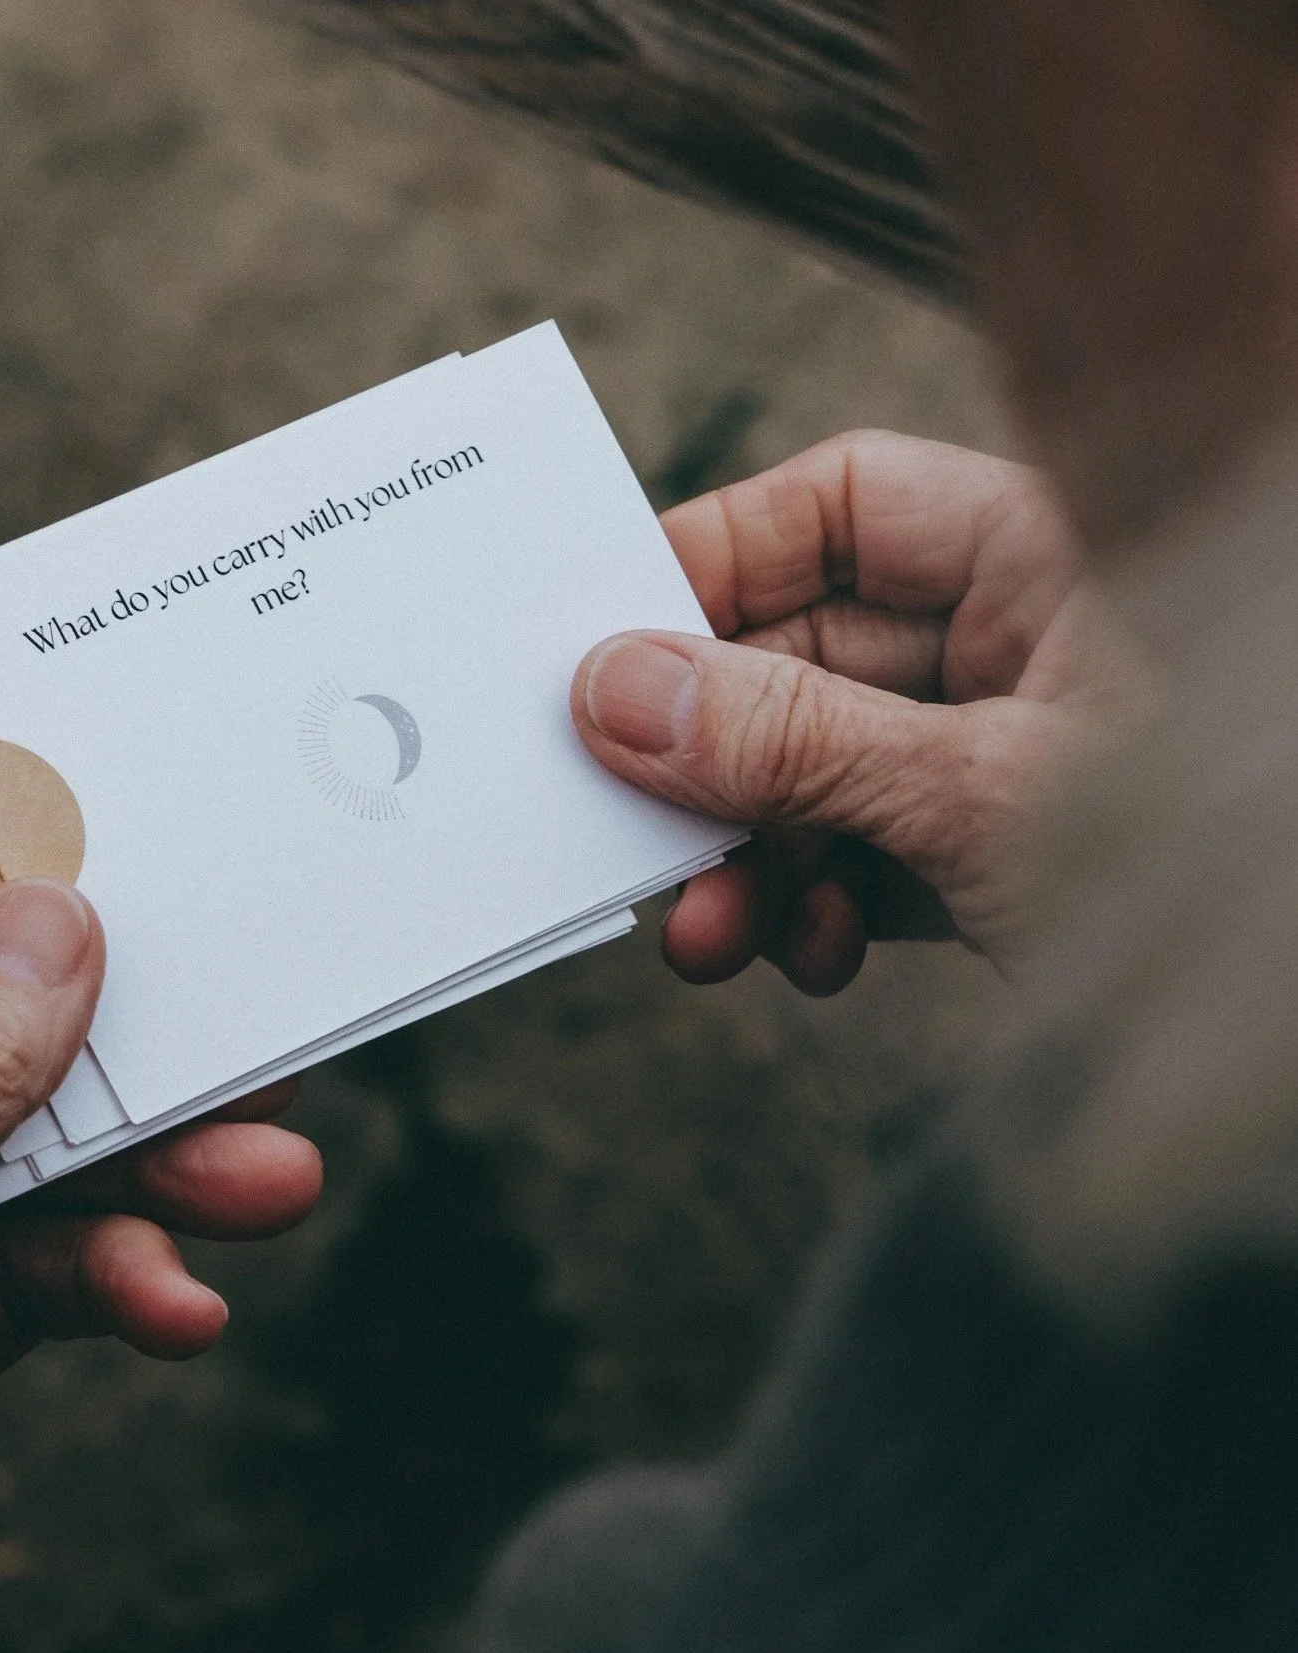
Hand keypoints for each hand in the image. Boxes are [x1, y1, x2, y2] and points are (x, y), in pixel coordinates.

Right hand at [573, 430, 1146, 992]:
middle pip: (804, 657)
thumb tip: (615, 692)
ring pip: (819, 768)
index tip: (607, 641)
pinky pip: (862, 852)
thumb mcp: (980, 796)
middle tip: (635, 826)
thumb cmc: (1243, 857)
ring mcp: (1001, 750)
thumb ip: (792, 741)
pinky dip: (815, 905)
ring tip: (713, 933)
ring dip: (750, 853)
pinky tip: (810, 956)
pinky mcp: (990, 849)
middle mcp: (1018, 641)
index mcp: (1044, 559)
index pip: (839, 507)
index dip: (712, 558)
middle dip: (716, 758)